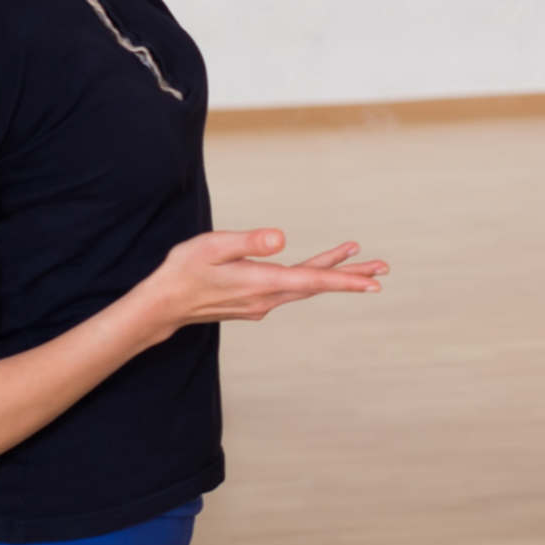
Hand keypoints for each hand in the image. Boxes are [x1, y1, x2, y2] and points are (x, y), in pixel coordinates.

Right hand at [138, 229, 386, 339]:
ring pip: (305, 286)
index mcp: (261, 283)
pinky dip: (309, 276)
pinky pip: (291, 288)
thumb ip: (248, 242)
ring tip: (358, 259)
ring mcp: (261, 303)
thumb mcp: (212, 247)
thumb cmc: (183, 272)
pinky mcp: (254, 302)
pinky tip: (316, 268)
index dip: (344, 280)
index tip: (373, 283)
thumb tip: (281, 238)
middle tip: (383, 269)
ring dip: (333, 274)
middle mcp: (267, 298)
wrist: (162, 306)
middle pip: (317, 285)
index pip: (312, 281)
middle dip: (352, 276)